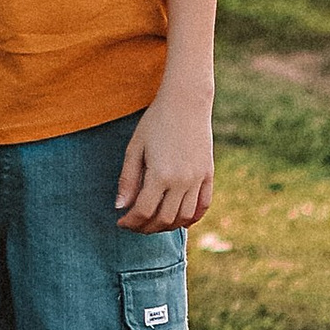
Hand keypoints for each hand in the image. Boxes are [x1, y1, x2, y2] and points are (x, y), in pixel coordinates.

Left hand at [115, 76, 214, 230]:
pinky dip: (191, 218)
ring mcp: (198, 179)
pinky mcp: (209, 174)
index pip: (143, 211)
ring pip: (184, 217)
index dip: (130, 222)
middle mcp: (182, 181)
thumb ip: (128, 179)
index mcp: (160, 174)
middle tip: (134, 225)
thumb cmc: (155, 121)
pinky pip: (203, 206)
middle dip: (146, 227)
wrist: (186, 101)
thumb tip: (120, 207)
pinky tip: (179, 220)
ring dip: (167, 226)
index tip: (120, 222)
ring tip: (153, 223)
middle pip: (164, 219)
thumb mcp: (135, 148)